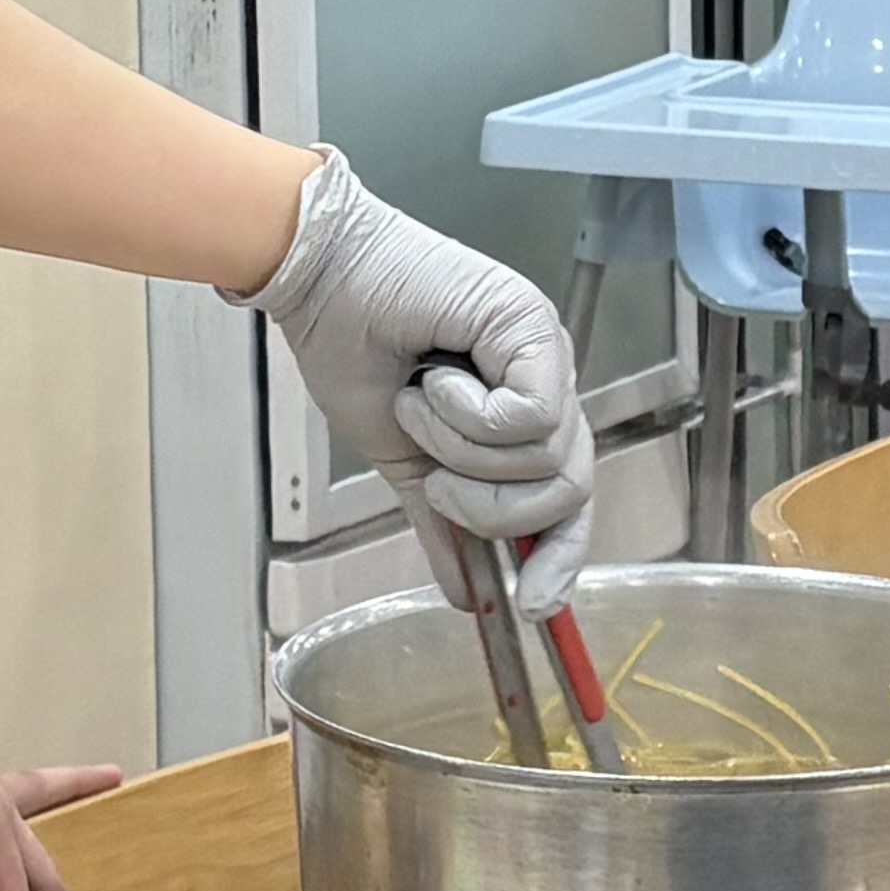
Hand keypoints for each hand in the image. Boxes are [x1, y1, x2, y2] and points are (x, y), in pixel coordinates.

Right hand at [238, 150, 595, 611]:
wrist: (321, 285)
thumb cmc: (353, 349)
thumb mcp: (403, 464)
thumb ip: (440, 526)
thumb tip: (466, 597)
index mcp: (522, 417)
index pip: (569, 506)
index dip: (558, 560)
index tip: (527, 605)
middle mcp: (547, 386)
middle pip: (565, 493)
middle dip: (489, 509)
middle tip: (434, 480)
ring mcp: (547, 356)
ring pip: (545, 461)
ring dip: (464, 452)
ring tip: (421, 404)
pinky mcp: (535, 328)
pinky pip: (529, 418)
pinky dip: (471, 415)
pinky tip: (436, 379)